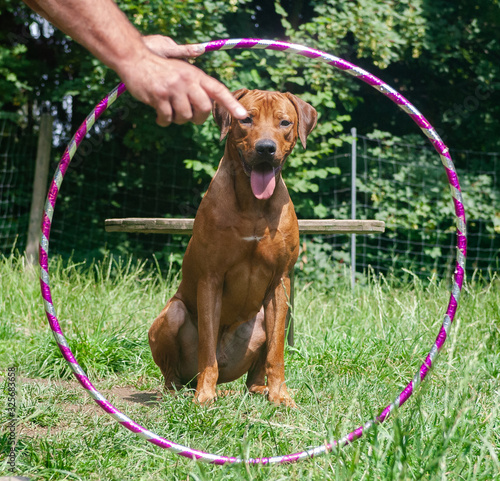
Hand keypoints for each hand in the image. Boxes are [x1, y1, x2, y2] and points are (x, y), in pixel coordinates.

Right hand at [119, 36, 247, 126]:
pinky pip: (167, 119)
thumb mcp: (183, 72)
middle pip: (203, 109)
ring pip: (185, 117)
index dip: (231, 104)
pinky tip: (159, 115)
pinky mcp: (159, 96)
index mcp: (196, 75)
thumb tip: (208, 108)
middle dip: (198, 119)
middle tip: (189, 117)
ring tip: (170, 111)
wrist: (135, 59)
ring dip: (178, 119)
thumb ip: (197, 87)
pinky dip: (164, 121)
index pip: (218, 90)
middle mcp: (187, 80)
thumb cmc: (162, 71)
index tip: (243, 115)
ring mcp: (173, 88)